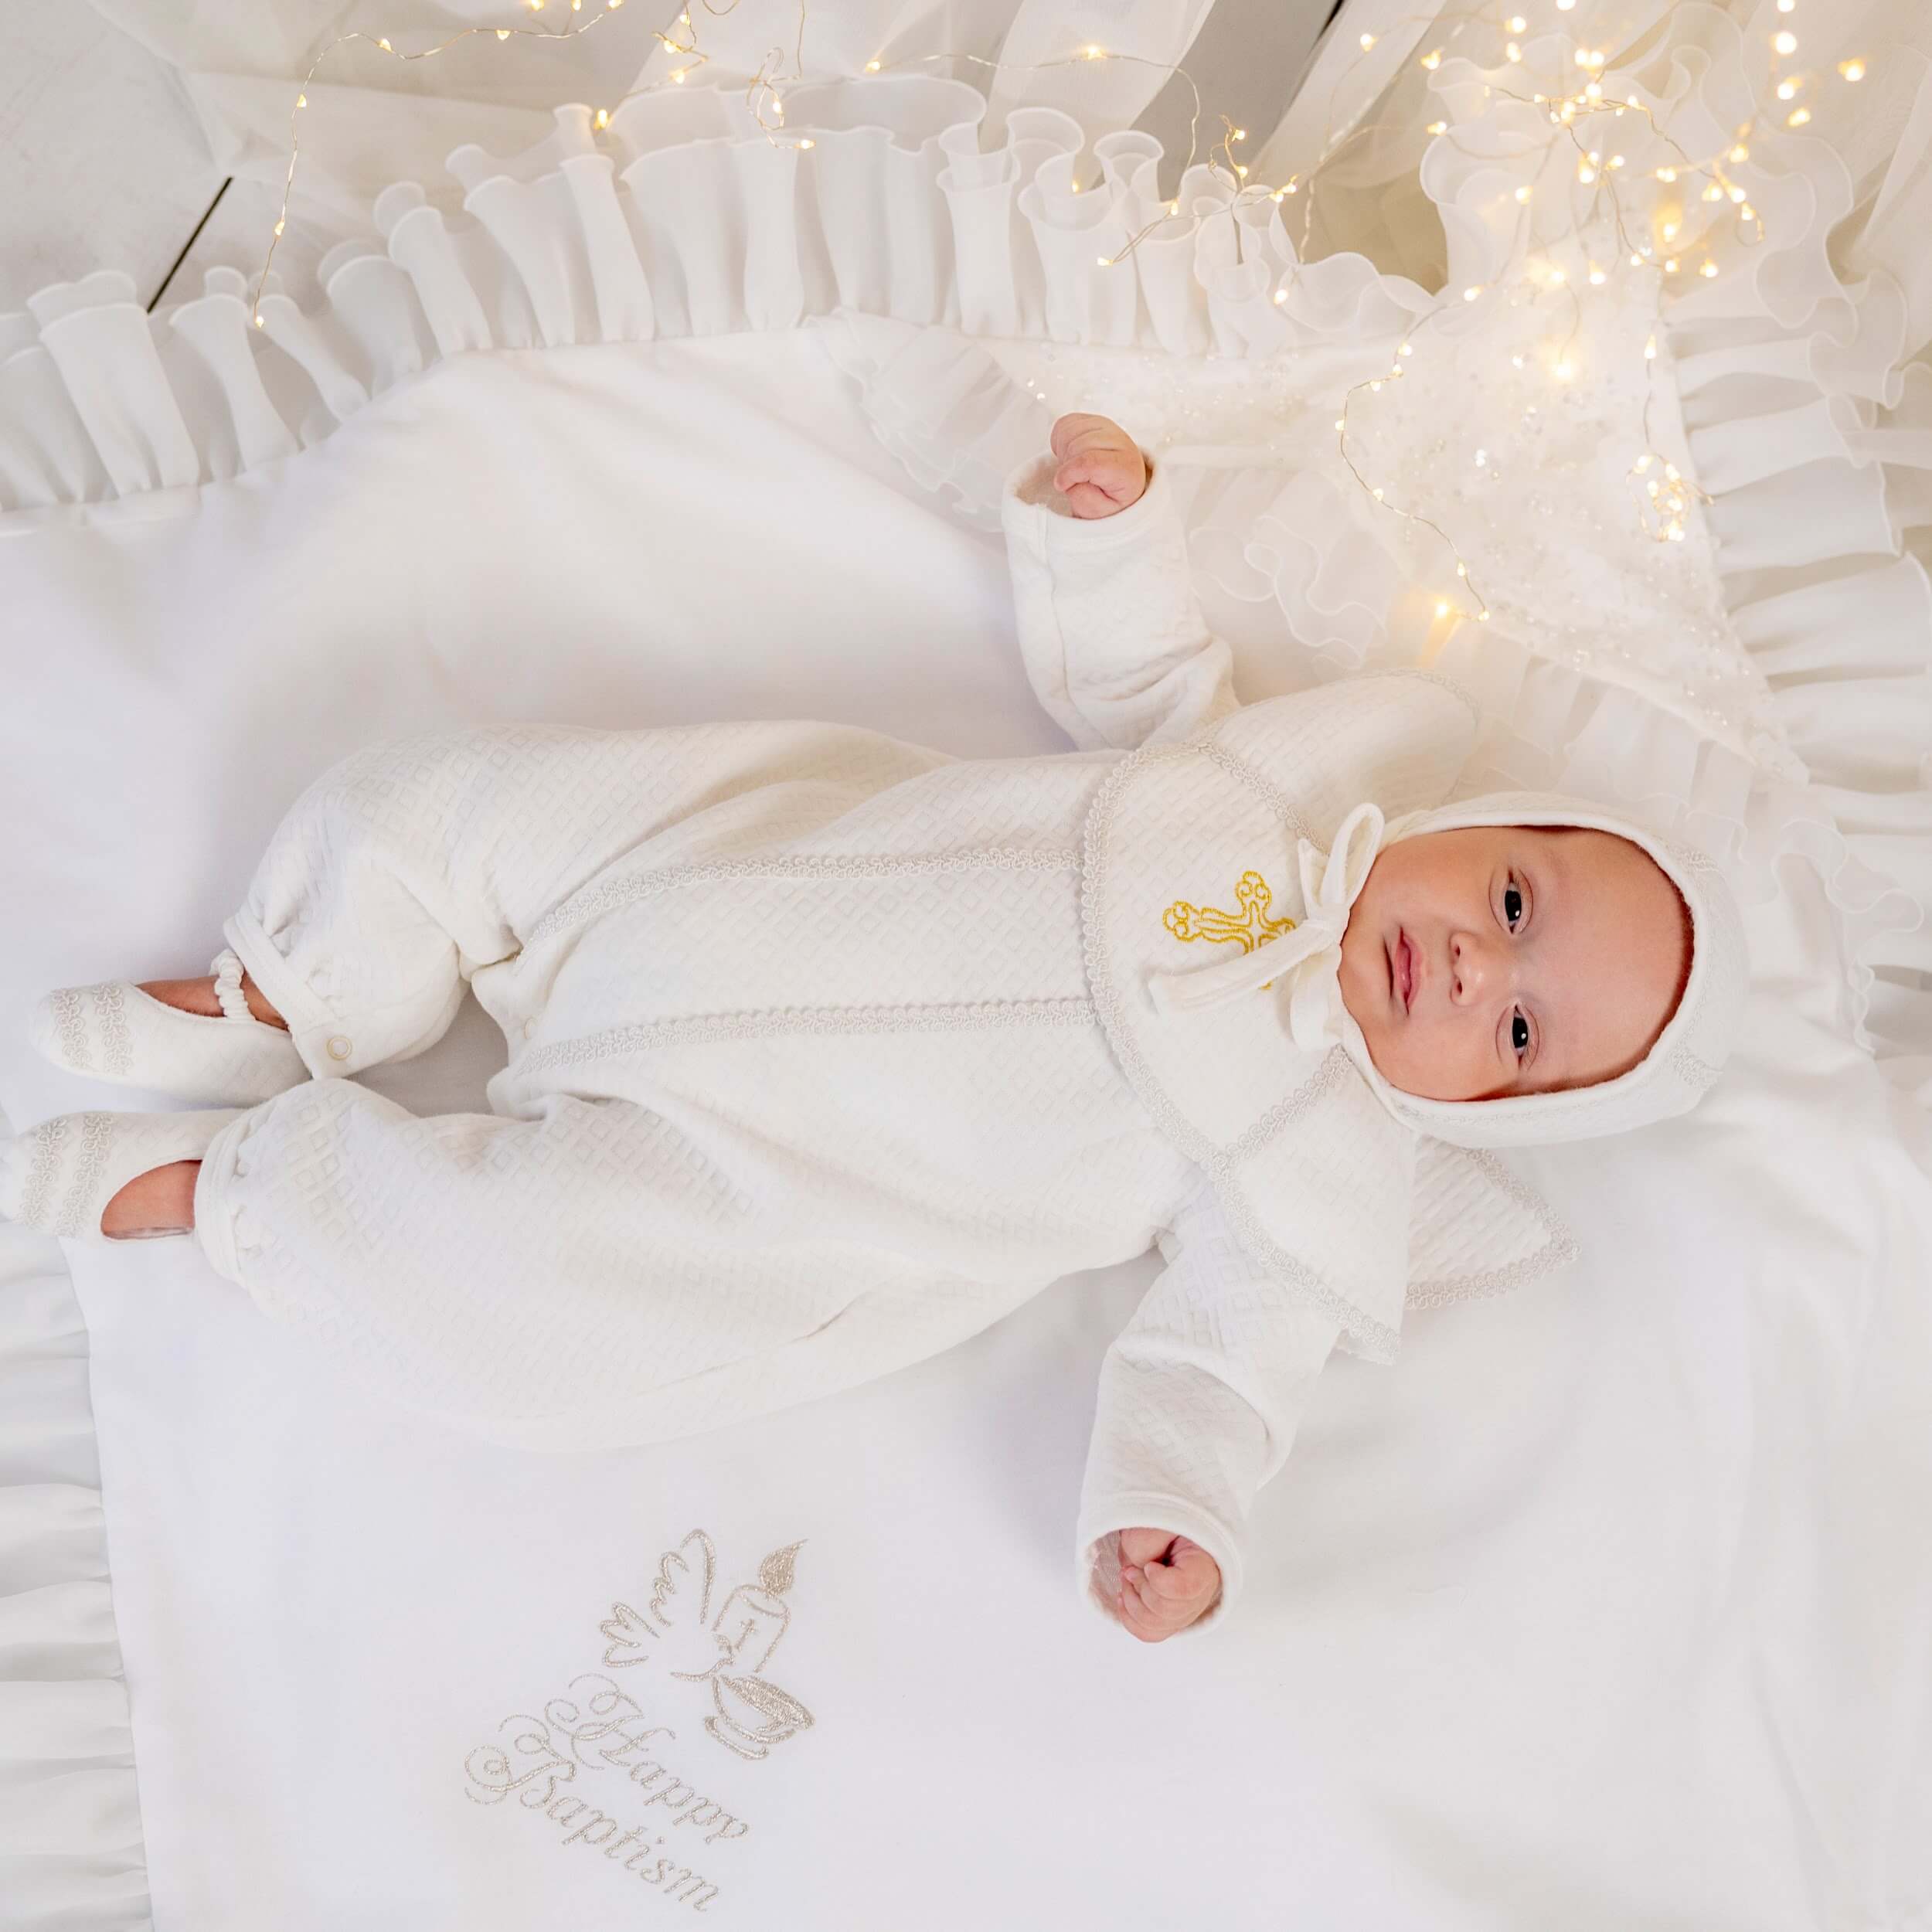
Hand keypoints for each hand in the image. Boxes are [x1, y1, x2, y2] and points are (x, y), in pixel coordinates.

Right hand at [1050, 413, 1148, 518]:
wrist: (1120, 484)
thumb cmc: (1111, 498)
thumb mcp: (1100, 513)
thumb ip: (1083, 499)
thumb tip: (1067, 476)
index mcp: (1126, 467)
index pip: (1091, 461)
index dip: (1069, 474)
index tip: (1062, 485)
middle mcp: (1120, 442)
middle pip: (1077, 446)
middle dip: (1066, 464)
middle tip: (1072, 479)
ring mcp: (1107, 427)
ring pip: (1069, 431)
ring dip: (1063, 452)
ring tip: (1072, 467)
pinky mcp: (1093, 420)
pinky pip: (1065, 424)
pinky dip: (1060, 439)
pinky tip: (1070, 454)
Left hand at [1113, 1527, 1221, 1641]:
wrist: (1170, 1533)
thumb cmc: (1166, 1525)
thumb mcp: (1159, 1521)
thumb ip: (1149, 1537)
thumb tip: (1138, 1566)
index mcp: (1204, 1567)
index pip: (1183, 1588)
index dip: (1158, 1580)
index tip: (1149, 1565)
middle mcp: (1200, 1595)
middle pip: (1165, 1609)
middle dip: (1139, 1588)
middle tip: (1129, 1569)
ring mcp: (1185, 1611)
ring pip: (1154, 1624)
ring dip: (1131, 1601)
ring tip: (1125, 1580)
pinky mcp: (1170, 1620)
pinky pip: (1149, 1633)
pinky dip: (1129, 1618)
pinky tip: (1122, 1598)